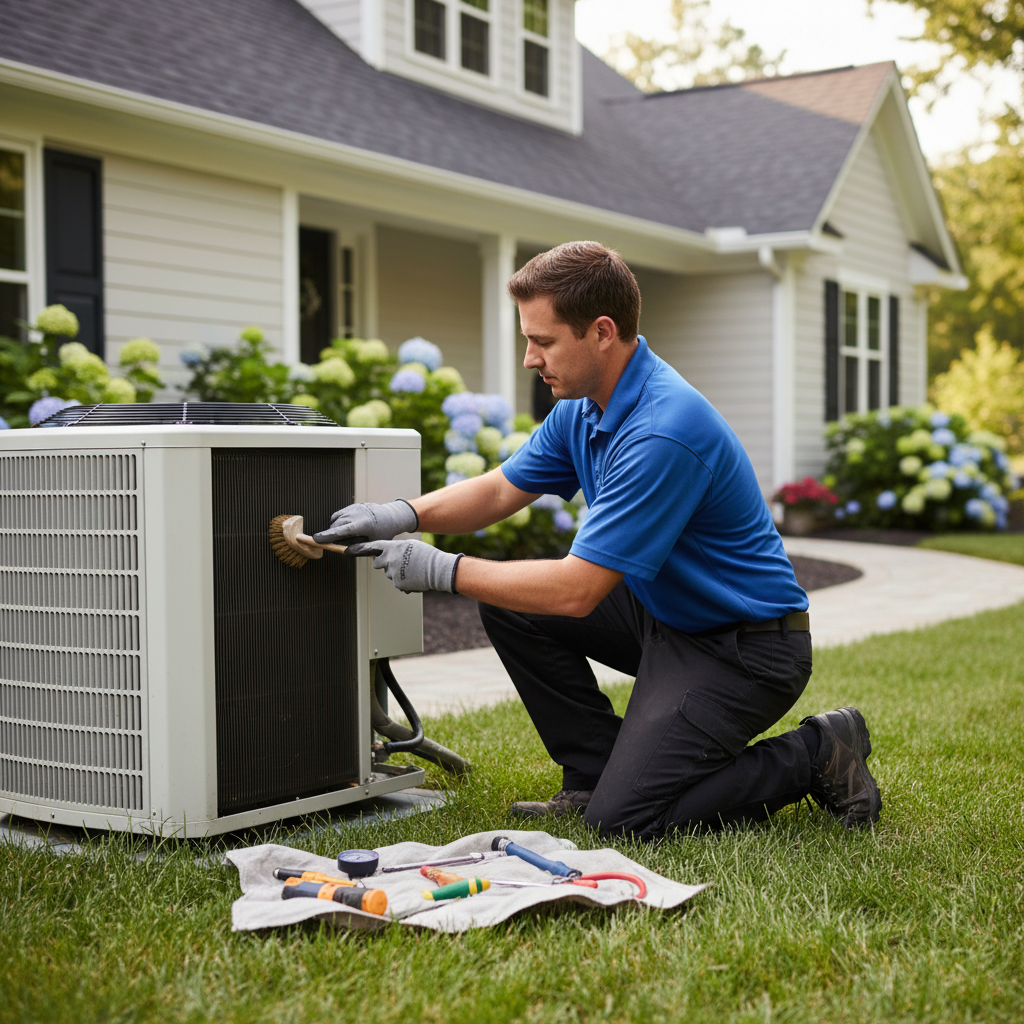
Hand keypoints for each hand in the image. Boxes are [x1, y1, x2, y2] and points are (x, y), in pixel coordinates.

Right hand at [313, 499, 417, 544]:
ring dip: (335, 528)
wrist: (391, 516)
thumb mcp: (372, 543)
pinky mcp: (353, 505)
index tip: (316, 539)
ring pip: (336, 519)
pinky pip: (339, 514)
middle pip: (336, 526)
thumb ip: (358, 548)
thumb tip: (343, 552)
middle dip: (332, 535)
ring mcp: (354, 508)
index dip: (327, 536)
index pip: (340, 531)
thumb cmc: (383, 532)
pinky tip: (344, 527)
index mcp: (362, 525)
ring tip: (345, 535)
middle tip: (337, 543)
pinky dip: (338, 522)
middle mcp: (357, 515)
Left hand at [347, 539, 461, 593]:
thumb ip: (394, 549)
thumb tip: (385, 555)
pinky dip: (403, 580)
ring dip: (396, 572)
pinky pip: (396, 582)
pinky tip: (414, 576)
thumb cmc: (425, 555)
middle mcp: (390, 560)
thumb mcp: (408, 545)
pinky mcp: (398, 584)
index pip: (372, 547)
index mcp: (392, 548)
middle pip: (377, 563)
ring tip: (412, 569)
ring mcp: (393, 573)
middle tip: (397, 561)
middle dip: (384, 563)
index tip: (347, 550)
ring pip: (389, 573)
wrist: (437, 569)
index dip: (359, 549)